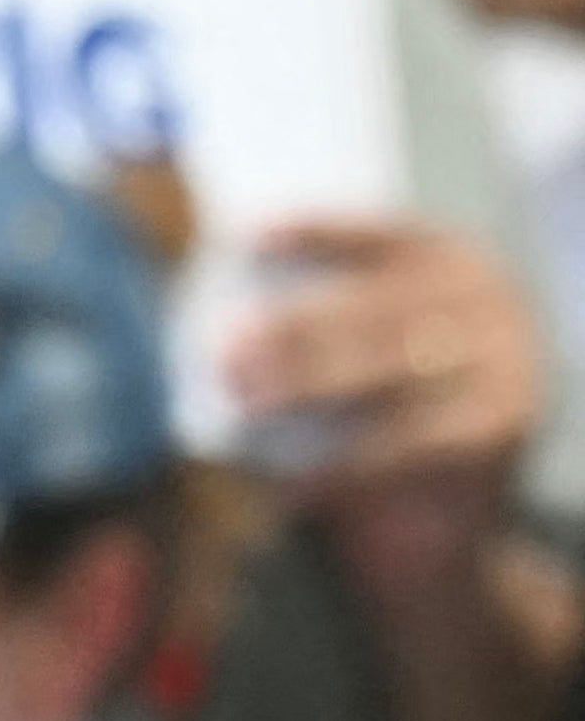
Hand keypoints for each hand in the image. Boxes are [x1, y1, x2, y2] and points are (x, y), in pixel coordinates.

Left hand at [225, 216, 540, 595]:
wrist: (462, 487)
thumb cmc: (378, 397)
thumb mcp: (360, 342)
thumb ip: (311, 323)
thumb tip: (217, 334)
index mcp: (446, 259)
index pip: (376, 234)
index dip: (316, 232)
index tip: (246, 239)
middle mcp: (485, 300)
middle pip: (378, 310)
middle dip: (297, 331)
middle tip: (225, 358)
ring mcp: (504, 360)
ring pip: (392, 371)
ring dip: (311, 387)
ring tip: (246, 406)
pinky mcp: (500, 425)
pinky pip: (411, 442)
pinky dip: (343, 462)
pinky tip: (290, 480)